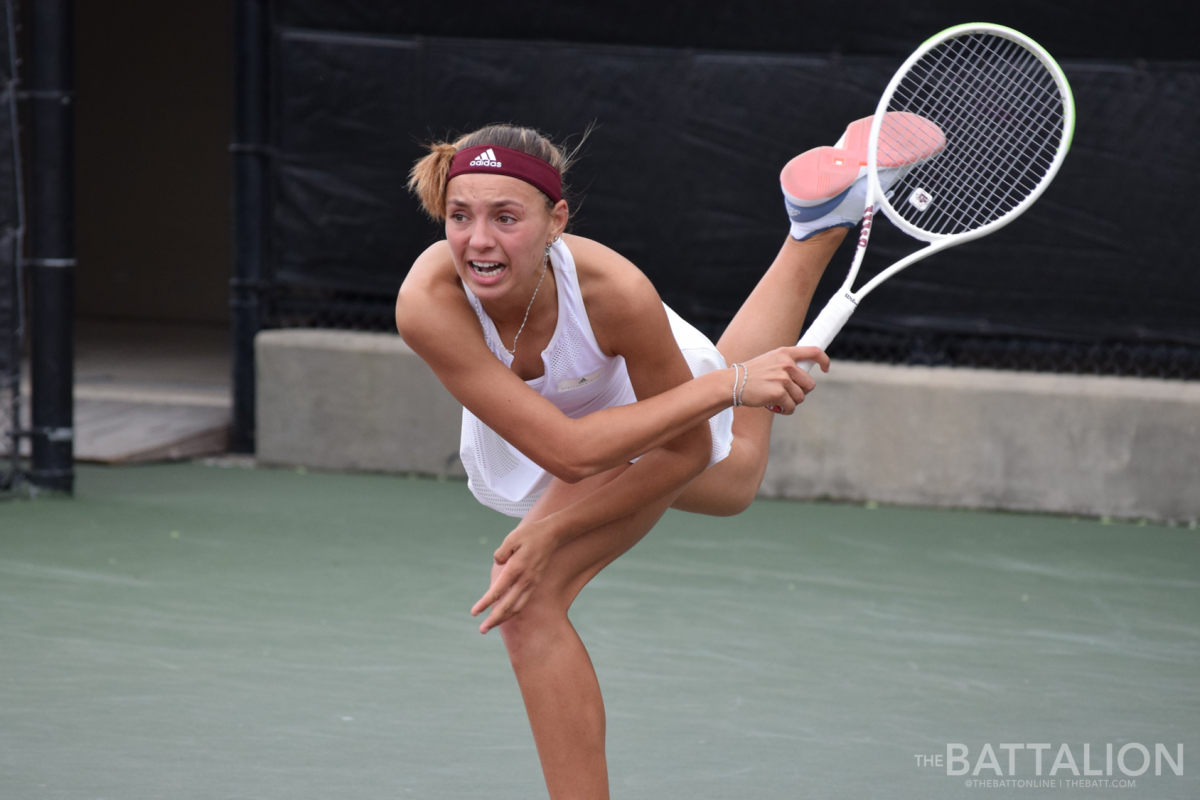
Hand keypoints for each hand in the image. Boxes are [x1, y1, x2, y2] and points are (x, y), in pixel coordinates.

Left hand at [471, 519, 558, 633]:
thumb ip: (501, 552)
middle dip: (494, 619)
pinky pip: (523, 602)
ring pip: (517, 607)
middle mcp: (525, 579)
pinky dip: (513, 611)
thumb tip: (497, 562)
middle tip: (482, 630)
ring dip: (504, 618)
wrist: (551, 535)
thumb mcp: (512, 537)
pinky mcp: (534, 583)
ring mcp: (531, 583)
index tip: (474, 612)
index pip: (498, 591)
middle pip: (508, 605)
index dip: (484, 603)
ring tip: (492, 626)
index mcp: (516, 568)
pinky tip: (505, 614)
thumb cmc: (529, 534)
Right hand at [738, 346, 828, 414]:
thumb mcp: (769, 361)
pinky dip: (786, 410)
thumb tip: (803, 378)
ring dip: (792, 403)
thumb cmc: (751, 375)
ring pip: (801, 397)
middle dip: (801, 392)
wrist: (733, 383)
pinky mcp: (779, 393)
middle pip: (810, 384)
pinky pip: (792, 406)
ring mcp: (783, 378)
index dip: (824, 360)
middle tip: (787, 394)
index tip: (825, 369)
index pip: (814, 352)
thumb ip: (786, 364)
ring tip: (778, 401)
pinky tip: (776, 408)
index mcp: (785, 353)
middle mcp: (787, 364)